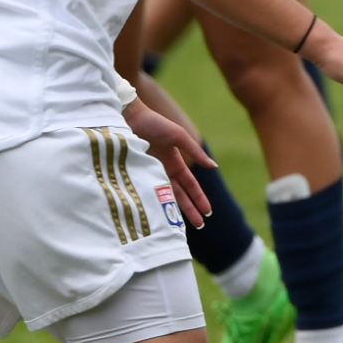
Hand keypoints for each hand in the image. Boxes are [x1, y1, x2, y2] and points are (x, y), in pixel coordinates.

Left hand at [122, 100, 214, 226]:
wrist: (129, 117)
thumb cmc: (155, 123)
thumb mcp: (179, 136)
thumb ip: (194, 151)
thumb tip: (213, 167)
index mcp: (174, 161)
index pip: (190, 185)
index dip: (199, 198)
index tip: (208, 212)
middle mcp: (162, 169)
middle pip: (179, 194)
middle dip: (190, 209)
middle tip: (200, 225)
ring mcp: (149, 171)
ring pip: (163, 195)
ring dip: (173, 209)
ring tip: (180, 225)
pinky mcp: (136, 172)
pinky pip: (146, 190)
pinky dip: (153, 201)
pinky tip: (157, 214)